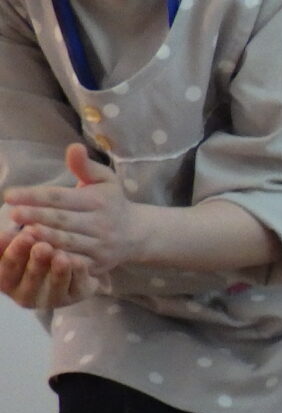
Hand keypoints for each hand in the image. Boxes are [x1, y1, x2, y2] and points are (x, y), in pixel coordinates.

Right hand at [0, 226, 93, 308]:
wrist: (67, 264)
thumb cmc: (32, 247)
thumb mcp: (19, 241)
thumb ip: (12, 238)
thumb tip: (7, 231)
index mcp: (7, 279)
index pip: (5, 268)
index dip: (8, 252)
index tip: (10, 234)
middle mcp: (26, 293)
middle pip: (29, 279)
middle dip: (35, 262)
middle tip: (41, 246)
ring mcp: (52, 298)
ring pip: (54, 287)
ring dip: (57, 271)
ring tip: (60, 255)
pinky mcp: (77, 296)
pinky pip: (77, 288)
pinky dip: (77, 274)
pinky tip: (78, 261)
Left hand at [2, 144, 149, 277]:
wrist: (136, 235)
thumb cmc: (111, 203)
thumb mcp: (104, 180)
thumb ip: (85, 166)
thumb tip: (74, 147)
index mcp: (98, 201)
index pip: (61, 197)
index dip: (35, 196)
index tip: (10, 195)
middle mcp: (101, 224)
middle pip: (62, 220)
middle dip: (36, 216)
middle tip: (12, 214)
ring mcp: (100, 246)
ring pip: (67, 242)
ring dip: (44, 238)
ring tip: (22, 234)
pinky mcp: (98, 265)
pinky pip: (74, 263)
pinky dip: (57, 260)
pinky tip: (39, 254)